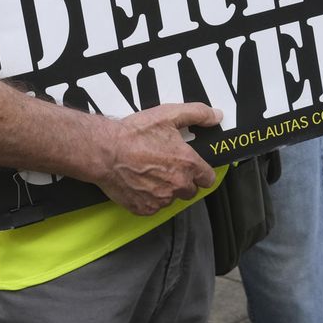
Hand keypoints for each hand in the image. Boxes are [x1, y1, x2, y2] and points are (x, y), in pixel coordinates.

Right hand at [98, 102, 220, 214]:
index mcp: (187, 164)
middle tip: (168, 167)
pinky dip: (150, 198)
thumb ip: (197, 114)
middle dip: (184, 180)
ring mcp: (161, 200)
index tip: (195, 168)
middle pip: (191, 190)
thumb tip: (216, 116)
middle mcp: (177, 185)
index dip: (202, 172)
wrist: (105, 152)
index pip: (208, 178)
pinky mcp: (145, 209)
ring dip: (167, 189)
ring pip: (172, 199)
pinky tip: (141, 183)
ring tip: (151, 173)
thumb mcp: (169, 115)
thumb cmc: (135, 134)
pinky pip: (154, 207)